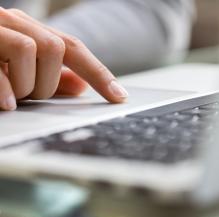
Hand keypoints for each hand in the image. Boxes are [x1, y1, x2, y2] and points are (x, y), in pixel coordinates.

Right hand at [0, 8, 127, 110]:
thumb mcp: (21, 72)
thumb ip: (50, 78)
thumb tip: (80, 86)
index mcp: (30, 32)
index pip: (75, 50)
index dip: (101, 74)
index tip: (119, 98)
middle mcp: (14, 23)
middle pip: (56, 48)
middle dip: (48, 82)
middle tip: (29, 93)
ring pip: (34, 49)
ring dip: (28, 84)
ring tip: (13, 95)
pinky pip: (0, 64)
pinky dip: (8, 88)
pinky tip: (9, 104)